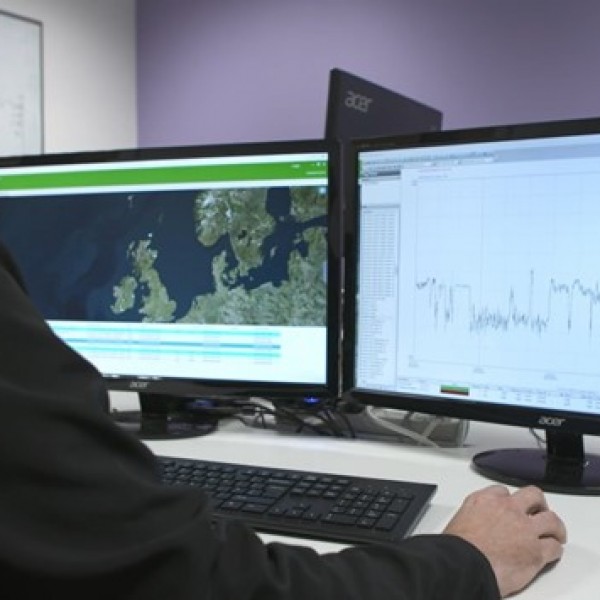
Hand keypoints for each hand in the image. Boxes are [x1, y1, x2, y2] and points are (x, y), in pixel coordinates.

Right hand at [443, 485, 566, 597]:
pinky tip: (552, 552)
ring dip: (555, 527)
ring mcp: (525, 529)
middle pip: (533, 496)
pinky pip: (554, 547)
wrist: (464, 564)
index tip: (511, 506)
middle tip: (540, 511)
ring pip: (551, 520)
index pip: (503, 491)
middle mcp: (508, 509)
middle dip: (539, 504)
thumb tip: (478, 524)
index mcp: (486, 500)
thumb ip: (475, 516)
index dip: (509, 500)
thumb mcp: (460, 519)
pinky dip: (555, 550)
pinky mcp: (536, 552)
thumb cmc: (458, 547)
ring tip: (555, 533)